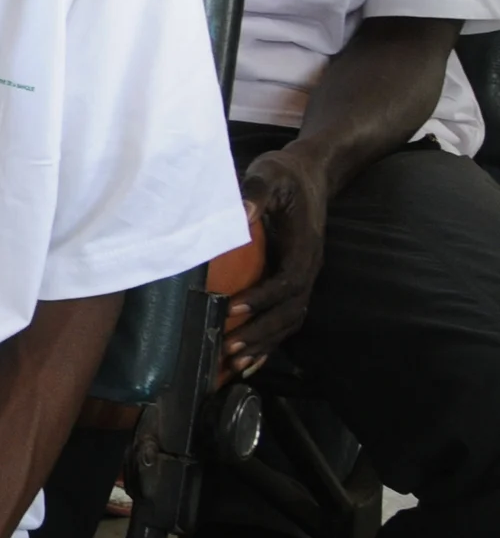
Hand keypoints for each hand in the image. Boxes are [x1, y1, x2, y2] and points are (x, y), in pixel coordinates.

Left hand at [227, 148, 331, 369]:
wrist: (310, 175)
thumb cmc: (286, 175)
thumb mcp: (270, 174)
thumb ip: (256, 192)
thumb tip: (241, 211)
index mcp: (304, 247)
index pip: (288, 281)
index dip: (262, 298)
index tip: (232, 308)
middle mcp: (308, 269)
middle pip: (290, 312)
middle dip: (260, 333)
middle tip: (227, 348)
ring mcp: (302, 278)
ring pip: (288, 322)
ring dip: (263, 344)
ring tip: (232, 363)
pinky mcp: (292, 282)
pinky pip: (284, 319)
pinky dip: (267, 341)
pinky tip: (247, 361)